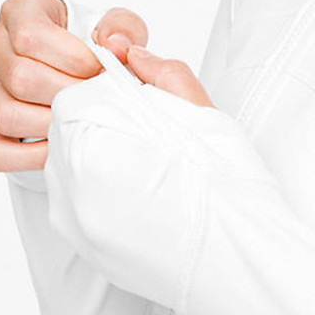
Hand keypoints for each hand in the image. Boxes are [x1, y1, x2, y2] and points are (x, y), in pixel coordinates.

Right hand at [0, 0, 147, 171]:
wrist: (71, 70)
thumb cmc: (90, 46)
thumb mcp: (113, 27)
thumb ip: (122, 27)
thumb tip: (115, 47)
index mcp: (18, 13)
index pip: (31, 35)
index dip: (74, 58)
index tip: (100, 69)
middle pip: (21, 78)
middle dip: (70, 94)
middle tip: (97, 100)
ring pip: (7, 115)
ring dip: (54, 124)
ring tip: (83, 120)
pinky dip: (34, 157)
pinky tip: (64, 145)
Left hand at [44, 44, 275, 306]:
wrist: (244, 261)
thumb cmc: (229, 189)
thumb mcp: (202, 113)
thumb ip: (162, 73)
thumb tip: (132, 54)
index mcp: (92, 146)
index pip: (74, 99)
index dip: (110, 97)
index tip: (144, 109)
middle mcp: (71, 190)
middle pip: (70, 137)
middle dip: (104, 130)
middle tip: (154, 141)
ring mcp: (77, 227)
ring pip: (74, 172)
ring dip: (103, 164)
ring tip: (155, 172)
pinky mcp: (90, 252)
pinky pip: (83, 209)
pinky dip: (106, 198)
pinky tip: (149, 201)